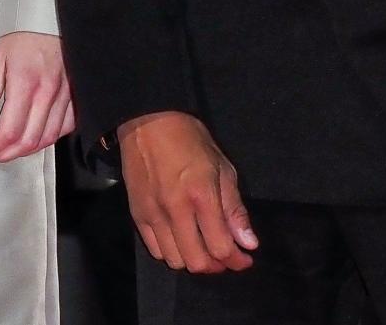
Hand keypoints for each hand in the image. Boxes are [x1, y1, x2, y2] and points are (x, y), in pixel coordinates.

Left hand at [0, 30, 74, 161]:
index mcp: (26, 81)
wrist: (54, 26)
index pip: (8, 131)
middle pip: (27, 142)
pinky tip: (31, 137)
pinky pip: (61, 131)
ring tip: (7, 148)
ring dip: (23, 152)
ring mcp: (65, 98)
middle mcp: (48, 93)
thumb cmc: (26, 40)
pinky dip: (44, 141)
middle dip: (3, 155)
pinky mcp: (75, 100)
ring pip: (45, 141)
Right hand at [119, 111, 257, 273]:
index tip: (245, 257)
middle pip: (197, 262)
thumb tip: (248, 243)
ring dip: (193, 260)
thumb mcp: (222, 166)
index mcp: (201, 195)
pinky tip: (181, 239)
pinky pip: (155, 250)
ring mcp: (153, 214)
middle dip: (217, 265)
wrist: (148, 121)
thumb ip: (234, 208)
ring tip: (203, 246)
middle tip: (225, 255)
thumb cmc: (190, 138)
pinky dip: (171, 252)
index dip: (237, 260)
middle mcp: (175, 210)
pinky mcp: (137, 214)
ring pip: (175, 261)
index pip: (221, 247)